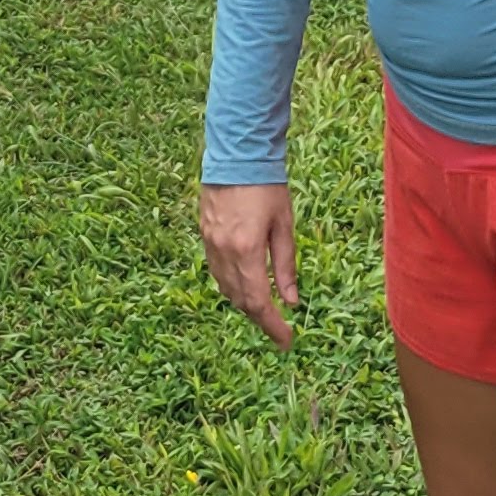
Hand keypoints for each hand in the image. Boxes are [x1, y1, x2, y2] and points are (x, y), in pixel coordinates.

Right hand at [197, 182, 298, 345]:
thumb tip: (290, 300)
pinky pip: (216, 272)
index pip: (260, 302)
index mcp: (247, 250)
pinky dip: (231, 286)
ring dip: (245, 304)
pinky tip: (244, 287)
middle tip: (279, 330)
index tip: (287, 341)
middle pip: (241, 299)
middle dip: (260, 319)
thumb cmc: (267, 186)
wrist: (237, 154)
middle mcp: (224, 252)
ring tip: (264, 311)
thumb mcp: (284, 225)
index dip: (273, 326)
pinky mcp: (204, 234)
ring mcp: (211, 244)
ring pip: (225, 288)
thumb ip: (286, 265)